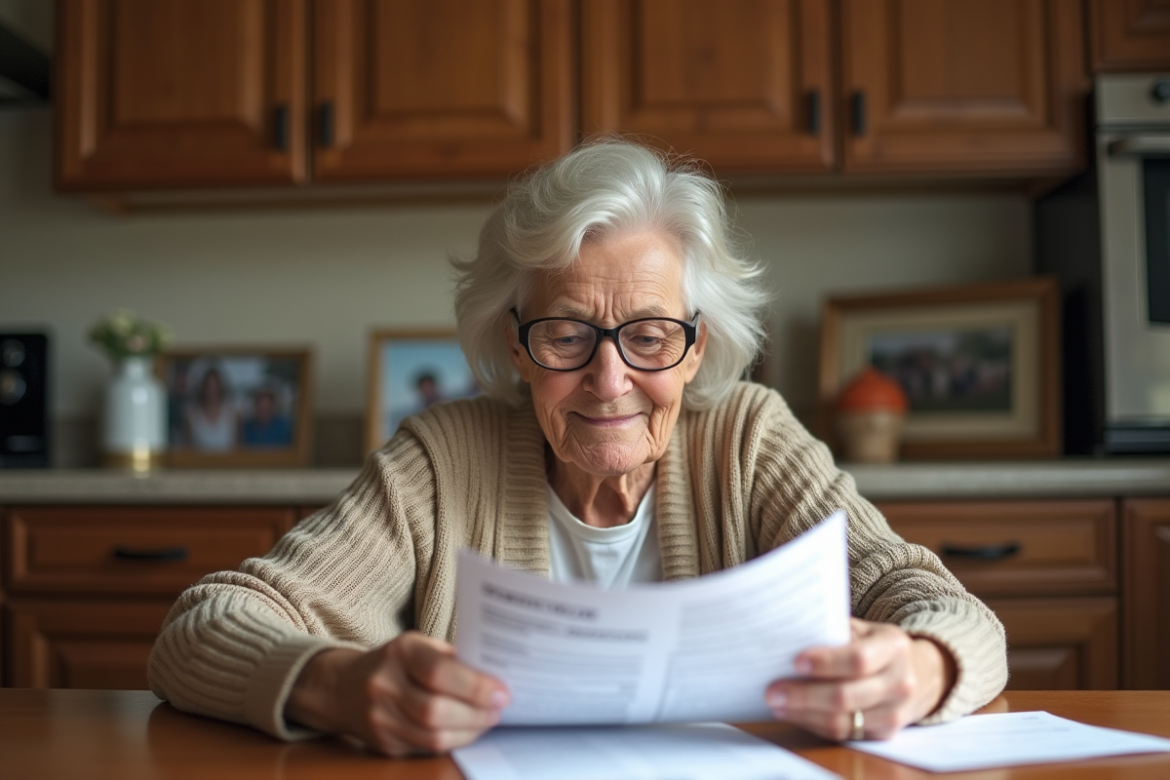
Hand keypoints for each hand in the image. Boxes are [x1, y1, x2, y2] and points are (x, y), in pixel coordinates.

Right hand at [285, 631, 508, 756]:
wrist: (341, 687)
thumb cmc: (395, 662)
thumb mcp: (419, 645)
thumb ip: (452, 659)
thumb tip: (496, 676)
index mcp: (399, 652)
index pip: (438, 672)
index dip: (475, 686)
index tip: (502, 692)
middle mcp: (384, 685)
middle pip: (436, 710)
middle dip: (476, 714)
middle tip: (500, 709)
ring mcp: (380, 718)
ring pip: (432, 737)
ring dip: (469, 732)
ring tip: (488, 720)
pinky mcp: (383, 744)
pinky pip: (426, 748)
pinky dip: (453, 741)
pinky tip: (467, 730)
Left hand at [765, 618, 955, 740]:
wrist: (916, 673)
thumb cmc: (874, 645)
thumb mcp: (863, 629)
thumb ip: (833, 631)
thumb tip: (787, 635)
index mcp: (893, 646)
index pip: (858, 659)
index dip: (825, 663)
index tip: (795, 662)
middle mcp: (900, 681)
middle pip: (847, 696)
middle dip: (804, 695)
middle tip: (772, 691)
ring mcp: (896, 711)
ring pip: (843, 721)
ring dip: (804, 714)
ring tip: (777, 704)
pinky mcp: (886, 732)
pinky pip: (844, 734)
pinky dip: (815, 725)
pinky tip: (795, 714)